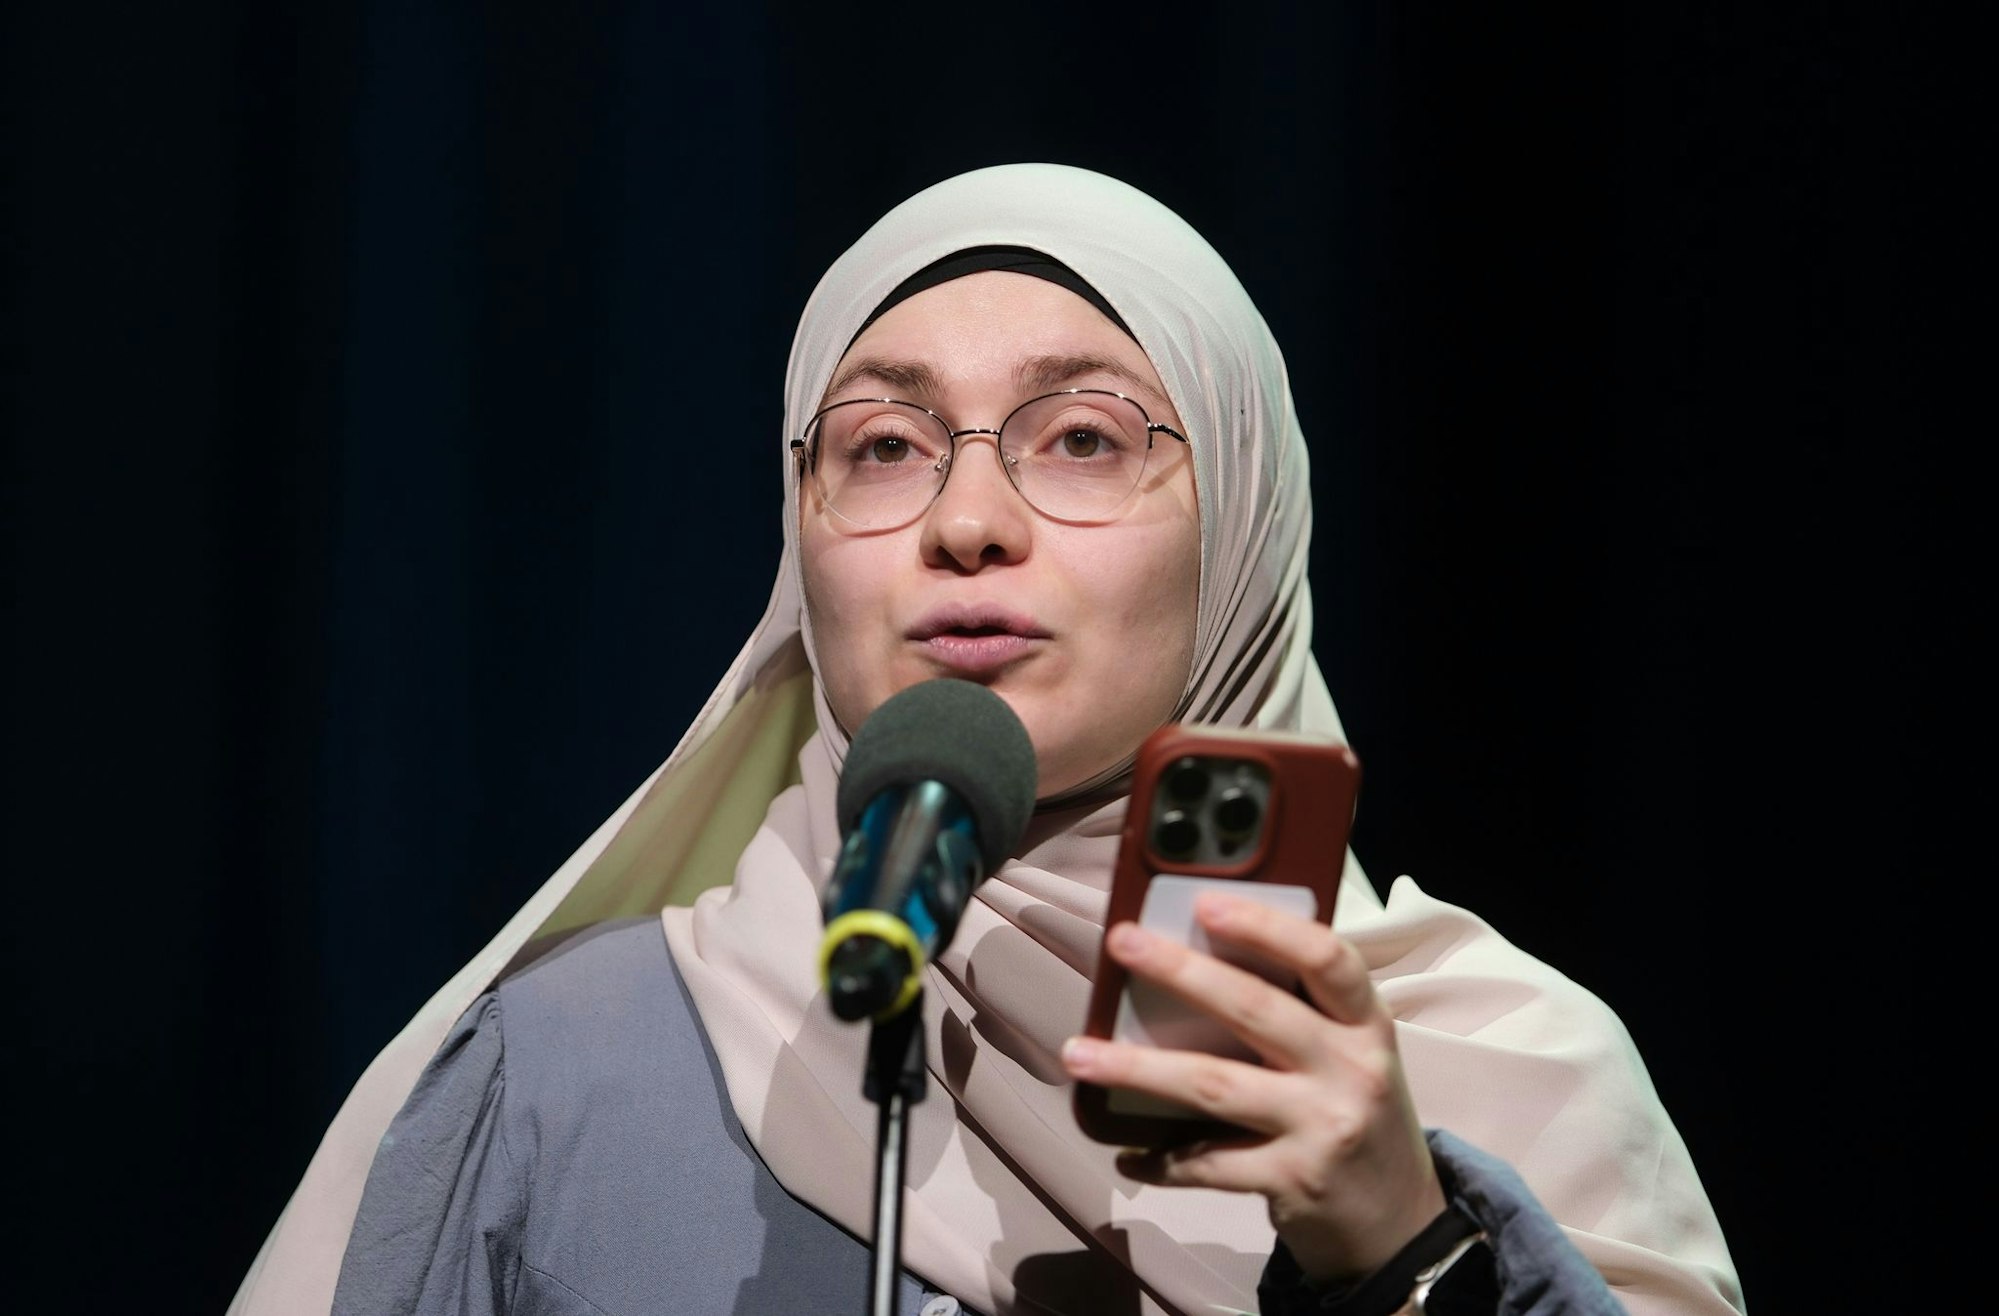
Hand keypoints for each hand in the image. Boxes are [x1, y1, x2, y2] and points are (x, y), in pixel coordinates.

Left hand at [1059, 891, 1445, 1282]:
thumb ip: (1301, 1013)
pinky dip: (1161, 1158)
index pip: (1330, 959)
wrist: (1402, 1225)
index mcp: (1366, 1025)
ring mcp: (1322, 1127)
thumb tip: (1196, 959)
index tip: (1207, 902)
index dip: (1268, 927)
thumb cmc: (1357, 1116)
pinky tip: (1126, 1152)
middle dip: (1180, 972)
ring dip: (1137, 1068)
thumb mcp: (1351, 1056)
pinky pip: (1208, 1163)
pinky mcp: (1293, 1180)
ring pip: (1215, 1084)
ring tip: (1079, 1053)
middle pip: (1256, 1010)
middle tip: (1121, 941)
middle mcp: (1351, 1070)